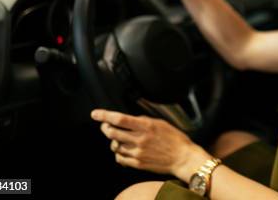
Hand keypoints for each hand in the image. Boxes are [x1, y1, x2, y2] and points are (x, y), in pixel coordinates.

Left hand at [90, 109, 209, 179]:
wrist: (183, 158)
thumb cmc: (174, 139)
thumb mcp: (160, 123)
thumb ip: (143, 121)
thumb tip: (129, 120)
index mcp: (146, 126)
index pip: (119, 119)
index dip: (105, 115)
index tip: (95, 113)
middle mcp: (139, 139)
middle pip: (112, 132)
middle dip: (105, 128)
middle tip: (106, 126)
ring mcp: (137, 153)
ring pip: (114, 145)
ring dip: (114, 141)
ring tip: (120, 138)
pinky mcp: (138, 163)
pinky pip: (120, 158)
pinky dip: (119, 153)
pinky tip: (124, 150)